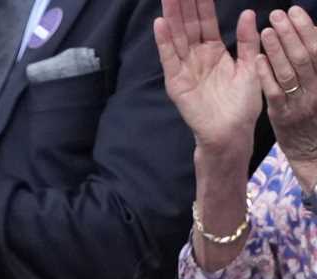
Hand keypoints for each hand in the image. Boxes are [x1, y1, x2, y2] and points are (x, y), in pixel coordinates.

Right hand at [154, 1, 261, 154]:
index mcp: (214, 52)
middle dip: (183, 5)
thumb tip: (247, 13)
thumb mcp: (249, 66)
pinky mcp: (176, 83)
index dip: (202, 4)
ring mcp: (185, 69)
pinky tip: (160, 24)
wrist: (230, 132)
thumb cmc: (241, 105)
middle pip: (188, 25)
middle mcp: (197, 57)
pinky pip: (169, 58)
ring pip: (177, 37)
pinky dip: (164, 42)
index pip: (205, 22)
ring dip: (171, 17)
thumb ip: (246, 41)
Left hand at [257, 7, 316, 172]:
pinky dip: (267, 74)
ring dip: (277, 49)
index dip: (307, 28)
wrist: (312, 150)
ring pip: (290, 72)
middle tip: (277, 14)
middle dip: (291, 33)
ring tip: (266, 30)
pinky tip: (258, 59)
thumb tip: (311, 32)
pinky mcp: (282, 115)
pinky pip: (275, 92)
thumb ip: (315, 63)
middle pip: (304, 56)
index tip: (294, 11)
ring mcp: (300, 102)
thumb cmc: (315, 112)